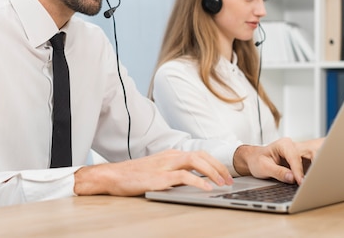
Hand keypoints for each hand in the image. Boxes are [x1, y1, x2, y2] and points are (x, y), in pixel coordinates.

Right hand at [73, 149, 233, 195]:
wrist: (113, 175)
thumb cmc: (133, 175)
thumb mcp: (157, 170)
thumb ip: (173, 172)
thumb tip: (191, 181)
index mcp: (171, 154)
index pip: (199, 154)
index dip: (215, 163)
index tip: (225, 175)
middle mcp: (171, 156)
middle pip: (202, 155)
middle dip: (219, 167)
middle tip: (229, 180)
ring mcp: (166, 165)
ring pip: (196, 162)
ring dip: (213, 172)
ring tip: (222, 184)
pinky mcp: (160, 176)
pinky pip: (184, 176)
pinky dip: (199, 181)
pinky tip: (207, 189)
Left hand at [232, 137, 306, 184]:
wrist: (254, 160)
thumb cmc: (257, 160)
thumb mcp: (264, 167)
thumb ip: (278, 172)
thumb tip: (292, 178)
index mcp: (284, 144)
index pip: (294, 157)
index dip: (298, 171)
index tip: (301, 182)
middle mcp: (293, 146)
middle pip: (309, 155)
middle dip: (313, 167)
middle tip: (312, 182)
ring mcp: (298, 153)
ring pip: (312, 160)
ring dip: (314, 170)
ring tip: (312, 183)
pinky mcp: (301, 161)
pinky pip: (310, 166)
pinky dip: (311, 173)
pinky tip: (311, 182)